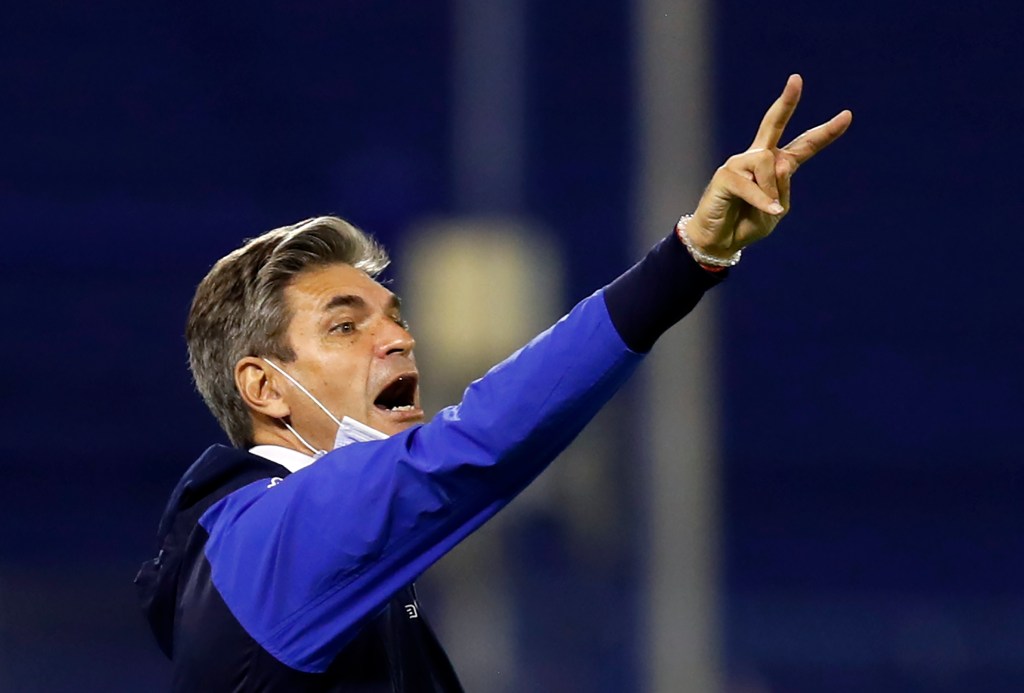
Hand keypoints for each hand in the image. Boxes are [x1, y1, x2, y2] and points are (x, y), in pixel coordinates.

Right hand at [686, 74, 851, 257]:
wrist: (718, 242)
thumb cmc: (745, 226)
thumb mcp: (776, 211)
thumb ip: (783, 189)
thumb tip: (777, 163)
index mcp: (777, 167)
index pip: (804, 146)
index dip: (826, 133)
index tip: (847, 116)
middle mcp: (758, 158)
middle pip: (774, 124)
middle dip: (786, 102)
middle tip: (796, 79)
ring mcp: (740, 164)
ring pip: (768, 163)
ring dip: (771, 190)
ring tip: (766, 209)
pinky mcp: (725, 175)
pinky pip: (751, 185)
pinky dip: (761, 200)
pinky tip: (770, 211)